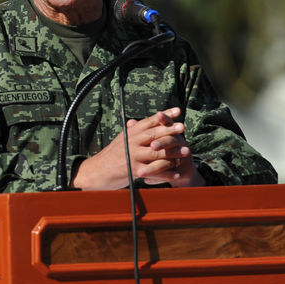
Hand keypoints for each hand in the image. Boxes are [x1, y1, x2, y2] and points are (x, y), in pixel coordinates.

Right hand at [70, 107, 205, 189]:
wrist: (97, 172)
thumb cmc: (110, 156)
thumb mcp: (120, 140)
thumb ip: (130, 132)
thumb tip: (134, 121)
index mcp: (131, 133)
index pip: (150, 121)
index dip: (164, 115)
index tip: (178, 111)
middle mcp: (132, 142)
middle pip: (154, 134)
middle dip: (170, 130)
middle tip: (182, 127)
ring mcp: (134, 156)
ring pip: (157, 152)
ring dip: (173, 152)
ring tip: (187, 151)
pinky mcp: (135, 170)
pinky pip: (155, 171)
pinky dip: (167, 172)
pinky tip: (177, 172)